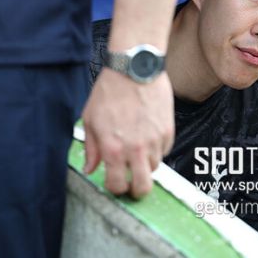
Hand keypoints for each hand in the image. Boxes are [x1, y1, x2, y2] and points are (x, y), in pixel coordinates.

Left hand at [81, 68, 174, 197]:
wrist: (135, 69)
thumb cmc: (110, 91)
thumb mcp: (90, 119)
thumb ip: (91, 148)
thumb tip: (90, 168)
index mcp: (112, 149)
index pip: (117, 185)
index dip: (115, 187)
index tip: (115, 181)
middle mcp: (135, 149)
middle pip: (142, 187)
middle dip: (136, 189)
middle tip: (132, 181)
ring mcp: (154, 141)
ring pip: (155, 168)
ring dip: (146, 164)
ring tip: (138, 149)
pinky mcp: (168, 131)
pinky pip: (164, 150)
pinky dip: (157, 148)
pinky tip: (148, 135)